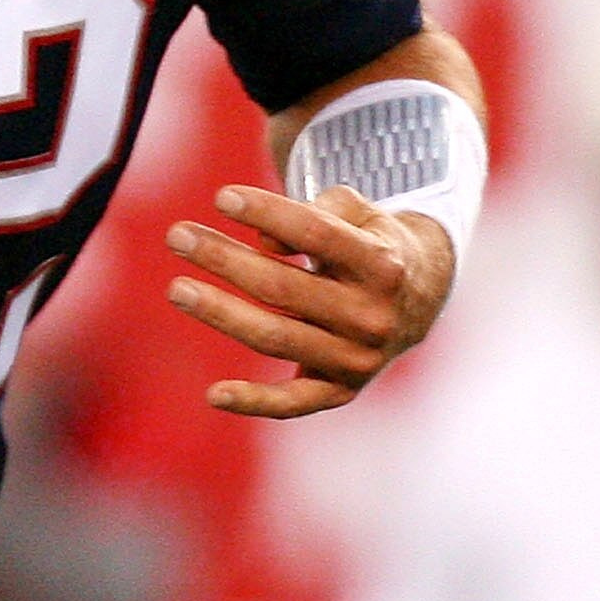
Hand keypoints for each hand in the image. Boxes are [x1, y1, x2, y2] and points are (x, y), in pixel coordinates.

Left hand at [165, 185, 453, 418]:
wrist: (422, 298)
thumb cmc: (370, 243)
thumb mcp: (357, 214)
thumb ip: (315, 212)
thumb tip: (261, 241)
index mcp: (382, 266)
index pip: (317, 235)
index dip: (268, 212)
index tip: (222, 197)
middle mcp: (373, 316)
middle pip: (283, 287)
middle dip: (224, 259)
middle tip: (177, 235)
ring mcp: (358, 358)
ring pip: (276, 337)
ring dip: (220, 313)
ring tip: (177, 289)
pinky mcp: (341, 390)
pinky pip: (294, 403)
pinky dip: (254, 402)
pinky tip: (213, 394)